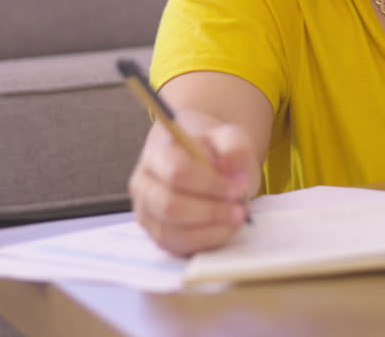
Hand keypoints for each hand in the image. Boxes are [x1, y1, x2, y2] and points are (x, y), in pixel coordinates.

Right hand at [128, 110, 257, 256]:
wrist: (205, 163)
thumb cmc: (214, 151)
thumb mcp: (229, 138)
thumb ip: (233, 146)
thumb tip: (231, 165)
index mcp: (158, 153)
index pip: (177, 172)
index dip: (210, 184)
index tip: (238, 187)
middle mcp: (144, 184)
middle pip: (171, 206)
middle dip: (211, 210)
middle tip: (240, 208)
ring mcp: (147, 213)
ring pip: (173, 231)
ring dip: (211, 228)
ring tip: (236, 218)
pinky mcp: (157, 235)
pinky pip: (178, 246)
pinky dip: (206, 240)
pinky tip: (226, 228)